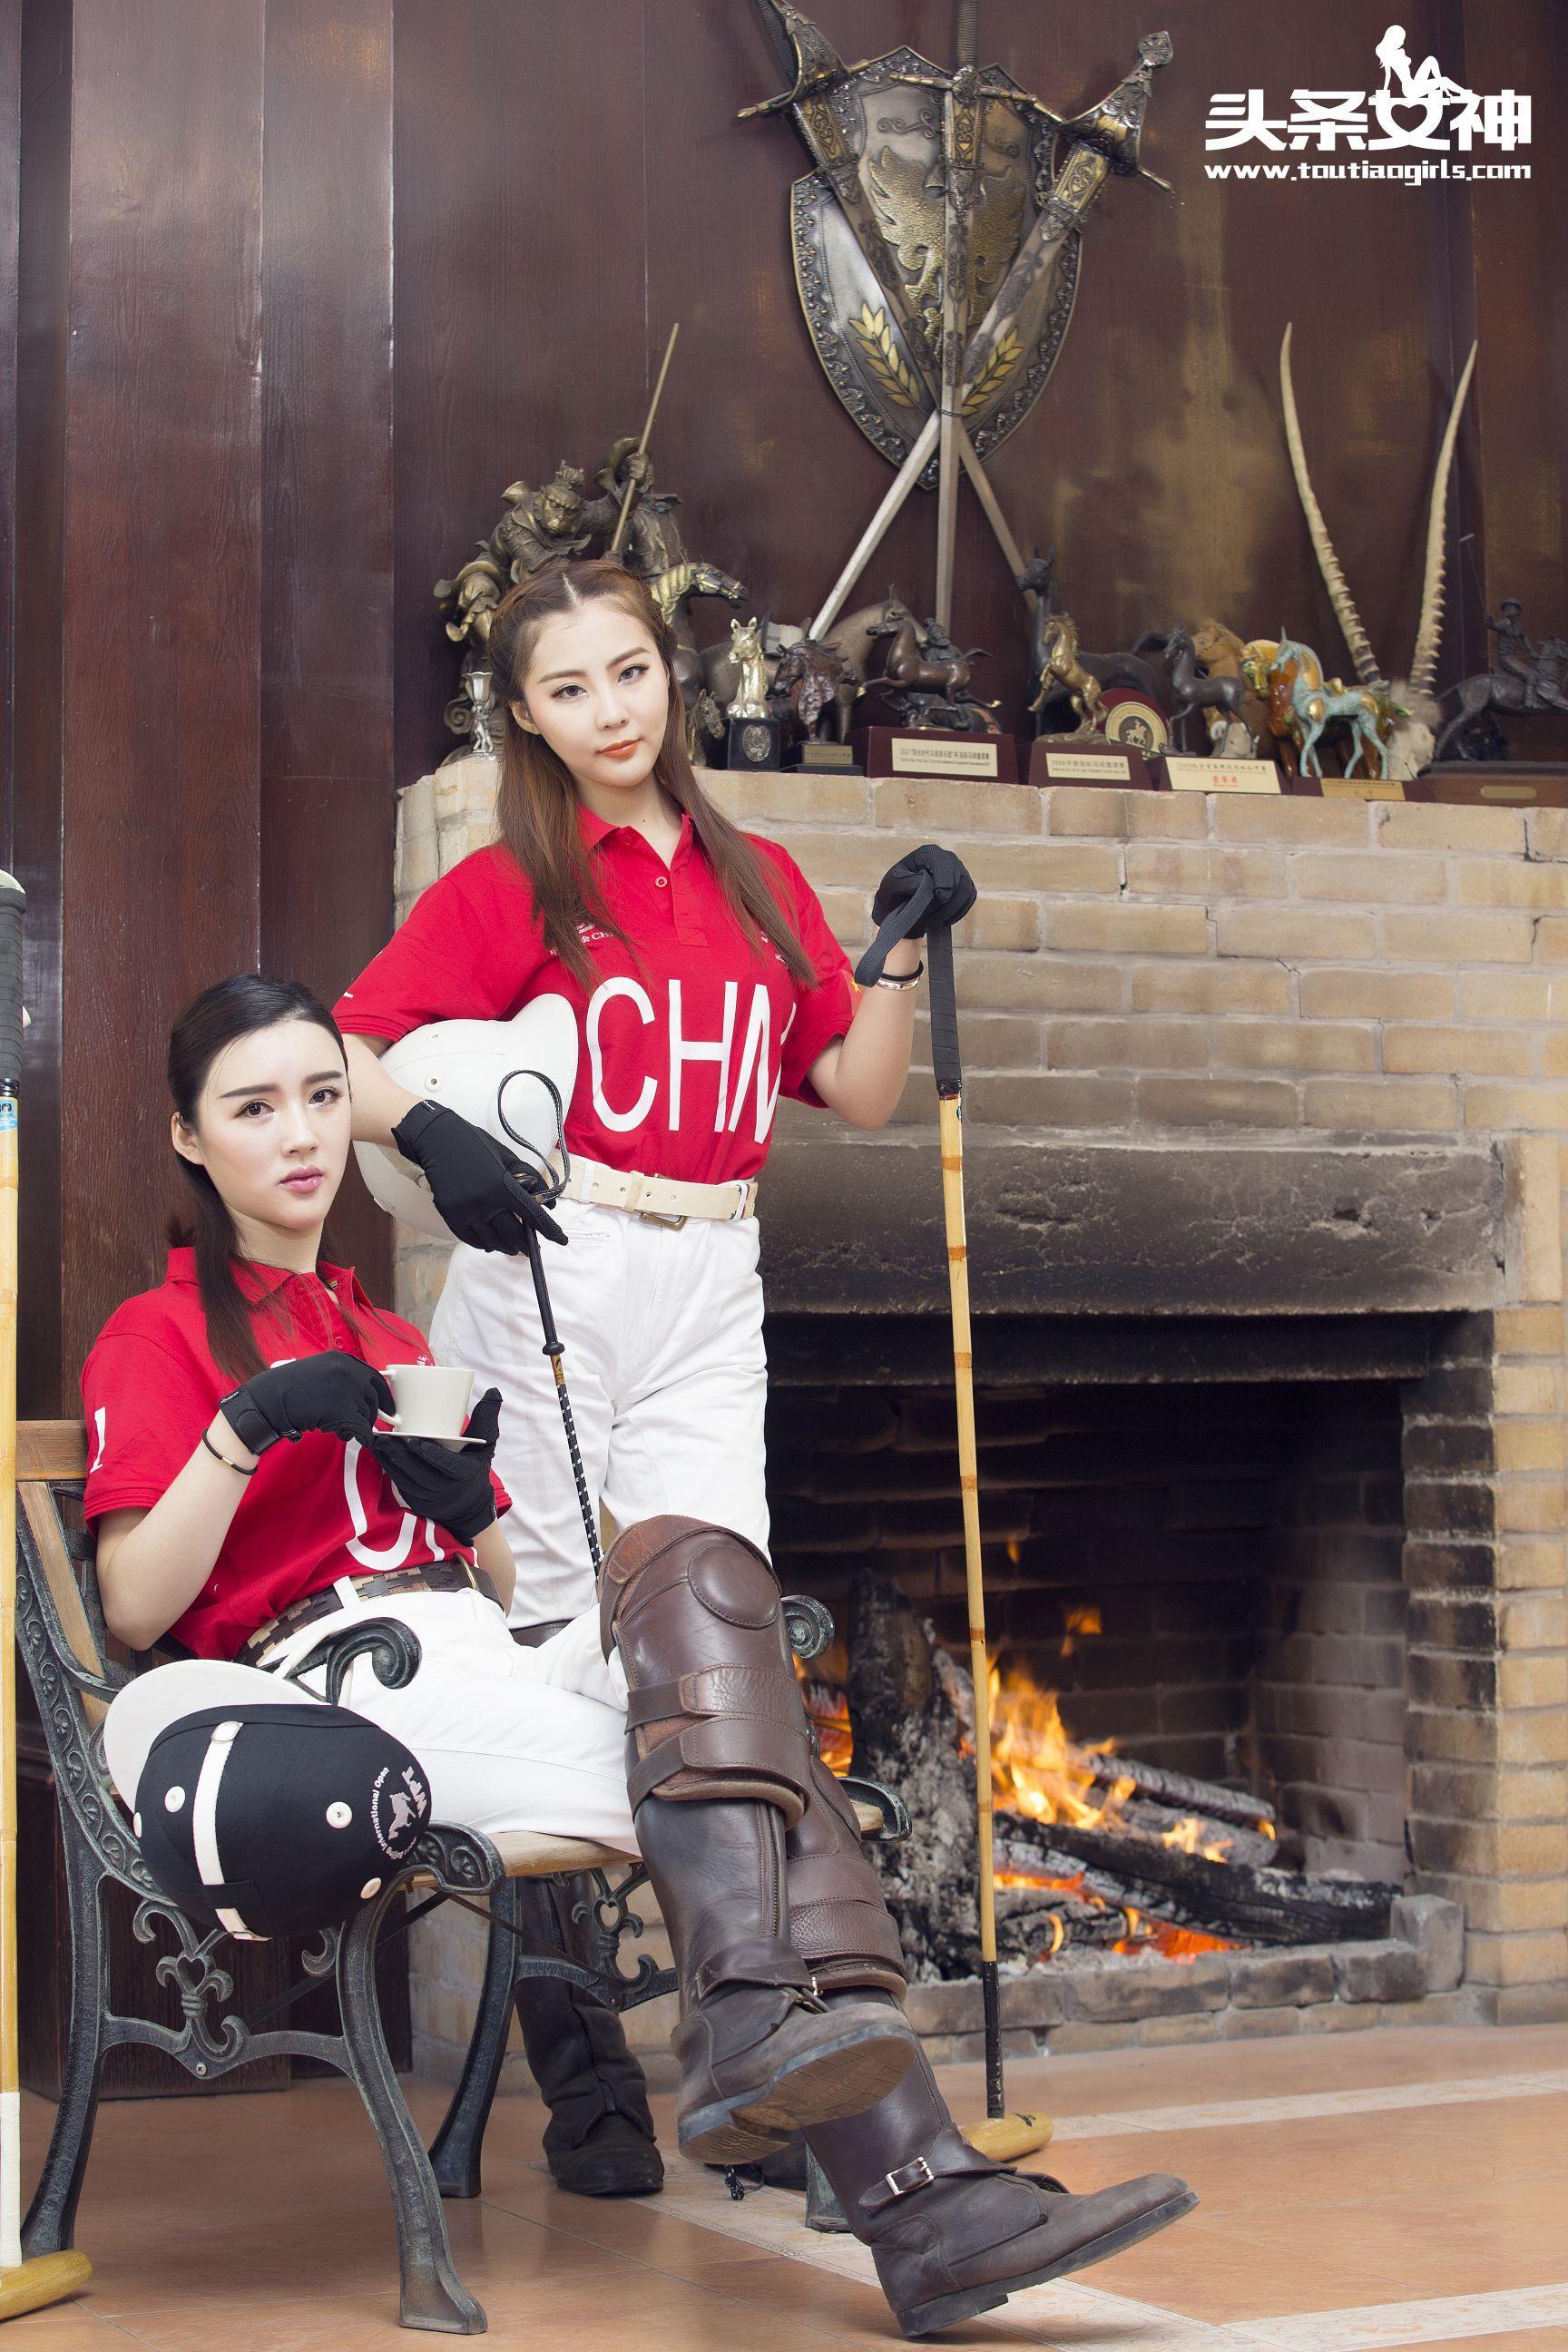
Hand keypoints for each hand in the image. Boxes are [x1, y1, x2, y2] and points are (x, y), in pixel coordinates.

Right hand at [220, 1351, 393, 1456]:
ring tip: (342, 1431)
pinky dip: (360, 1437)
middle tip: (363, 1425)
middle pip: (372, 1398)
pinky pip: (361, 1429)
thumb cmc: (289, 1389)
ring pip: (366, 1415)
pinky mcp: (343, 1410)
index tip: (388, 1407)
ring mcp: (346, 1389)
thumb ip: (341, 1378)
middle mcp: (348, 1371)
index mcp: (342, 1360)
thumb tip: (362, 1395)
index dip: (384, 1395)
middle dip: (369, 1414)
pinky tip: (349, 1438)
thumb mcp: (318, 1371)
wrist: (269, 1400)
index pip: (374, 1378)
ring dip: (357, 1426)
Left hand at [371, 1388, 502, 1544]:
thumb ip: (486, 1420)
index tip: (415, 1441)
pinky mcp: (416, 1502)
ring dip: (391, 1461)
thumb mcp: (485, 1446)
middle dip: (402, 1455)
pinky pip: (400, 1486)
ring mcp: (429, 1498)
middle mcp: (446, 1489)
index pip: (447, 1465)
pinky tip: (380, 1455)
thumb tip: (493, 1391)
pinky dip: (389, 1470)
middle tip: (387, 1437)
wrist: (468, 1507)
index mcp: (465, 1473)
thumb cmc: (475, 1469)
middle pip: (421, 1472)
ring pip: (407, 1480)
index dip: (430, 1455)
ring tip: (380, 1443)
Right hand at [392, 1100, 565, 1252]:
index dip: (550, 1231)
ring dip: (506, 1247)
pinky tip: (491, 1243)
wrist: (438, 1141)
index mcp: (503, 1186)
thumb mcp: (508, 1157)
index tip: (561, 1240)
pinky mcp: (451, 1216)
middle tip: (532, 1249)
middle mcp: (486, 1203)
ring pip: (492, 1241)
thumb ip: (530, 1180)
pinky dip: (484, 1244)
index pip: (533, 1216)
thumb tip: (549, 1203)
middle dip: (526, 1244)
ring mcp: (467, 1212)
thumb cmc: (476, 1145)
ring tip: (512, 1248)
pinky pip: (471, 1240)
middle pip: (513, 1235)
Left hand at [871, 844, 977, 938]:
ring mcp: (959, 872)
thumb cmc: (895, 890)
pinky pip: (968, 900)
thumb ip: (906, 883)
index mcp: (929, 853)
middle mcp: (948, 858)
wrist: (901, 901)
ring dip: (951, 911)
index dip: (945, 881)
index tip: (940, 898)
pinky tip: (943, 921)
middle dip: (945, 903)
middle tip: (929, 920)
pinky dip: (957, 913)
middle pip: (958, 880)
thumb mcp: (893, 885)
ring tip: (933, 924)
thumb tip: (923, 883)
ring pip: (966, 892)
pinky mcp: (964, 887)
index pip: (944, 863)